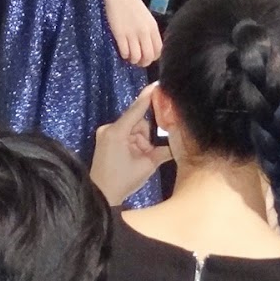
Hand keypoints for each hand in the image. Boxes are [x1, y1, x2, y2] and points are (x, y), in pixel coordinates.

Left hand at [89, 83, 173, 204]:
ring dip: (140, 141)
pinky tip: (134, 156)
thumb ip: (163, 151)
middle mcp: (109, 128)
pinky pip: (125, 134)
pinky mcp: (105, 139)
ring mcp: (105, 133)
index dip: (147, 97)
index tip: (156, 84)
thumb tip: (179, 143)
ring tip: (139, 158)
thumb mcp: (147, 166)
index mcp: (117, 132)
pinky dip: (133, 143)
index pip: (136, 110)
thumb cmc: (123, 181)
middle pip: (137, 122)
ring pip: (132, 129)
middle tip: (147, 152)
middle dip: (146, 135)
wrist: (101, 196)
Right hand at [104, 0, 161, 66]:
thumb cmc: (132, 3)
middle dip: (143, 62)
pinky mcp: (120, 34)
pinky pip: (125, 52)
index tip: (146, 57)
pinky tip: (122, 51)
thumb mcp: (146, 17)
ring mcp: (132, 33)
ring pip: (136, 57)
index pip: (158, 51)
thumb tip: (148, 46)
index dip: (153, 58)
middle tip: (138, 61)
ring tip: (129, 56)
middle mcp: (145, 32)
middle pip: (148, 57)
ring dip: (133, 60)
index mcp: (153, 28)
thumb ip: (149, 31)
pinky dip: (124, 55)